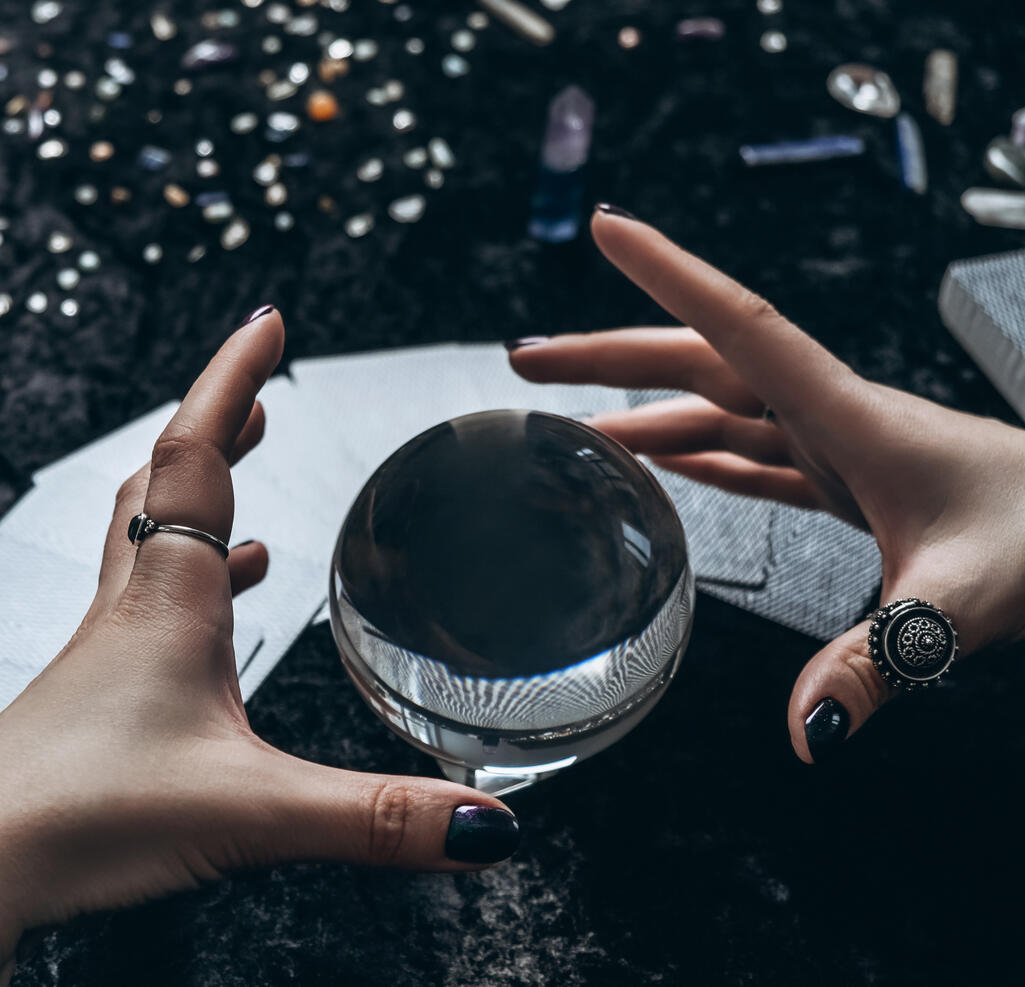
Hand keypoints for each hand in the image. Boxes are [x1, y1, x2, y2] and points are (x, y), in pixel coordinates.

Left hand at [0, 308, 520, 986]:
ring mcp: (105, 652)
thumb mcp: (251, 809)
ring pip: (148, 539)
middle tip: (258, 391)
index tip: (266, 322)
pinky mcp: (93, 698)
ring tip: (243, 479)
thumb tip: (481, 822)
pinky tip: (211, 625)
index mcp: (168, 600)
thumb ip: (374, 816)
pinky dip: (188, 586)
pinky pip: (145, 609)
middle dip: (218, 423)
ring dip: (199, 495)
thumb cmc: (75, 814)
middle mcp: (130, 609)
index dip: (233, 378)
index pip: (197, 453)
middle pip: (165, 479)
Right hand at [507, 208, 1024, 763]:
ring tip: (571, 424)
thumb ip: (881, 659)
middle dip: (609, 354)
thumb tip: (810, 728)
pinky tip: (662, 465)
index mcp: (850, 416)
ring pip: (717, 409)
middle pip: (700, 364)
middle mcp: (833, 417)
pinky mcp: (850, 484)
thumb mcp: (963, 601)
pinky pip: (753, 457)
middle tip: (529, 356)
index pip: (742, 326)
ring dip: (640, 408)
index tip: (610, 229)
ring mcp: (840, 448)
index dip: (670, 275)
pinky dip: (697, 455)